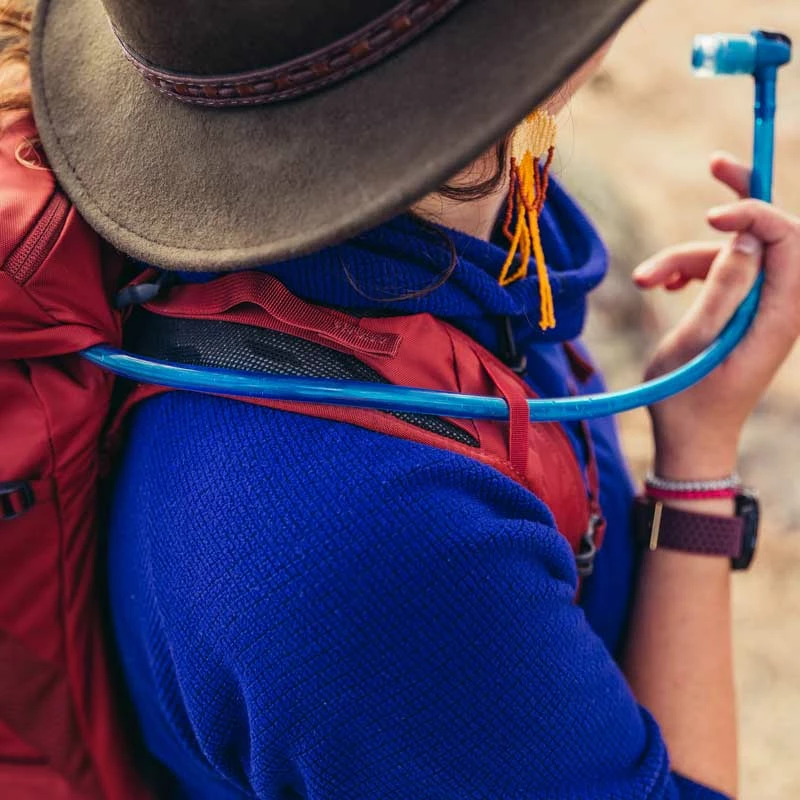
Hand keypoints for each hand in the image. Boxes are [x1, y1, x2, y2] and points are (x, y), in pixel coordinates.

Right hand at [632, 153, 799, 478]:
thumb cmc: (687, 400)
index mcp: (781, 313)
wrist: (691, 442)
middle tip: (714, 162)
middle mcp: (780, 305)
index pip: (789, 237)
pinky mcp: (741, 314)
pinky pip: (723, 275)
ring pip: (734, 255)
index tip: (709, 212)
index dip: (755, 212)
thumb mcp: (695, 344)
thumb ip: (724, 287)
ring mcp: (761, 309)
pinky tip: (661, 286)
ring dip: (688, 257)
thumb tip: (745, 235)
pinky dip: (691, 272)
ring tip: (645, 280)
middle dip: (740, 204)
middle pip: (771, 234)